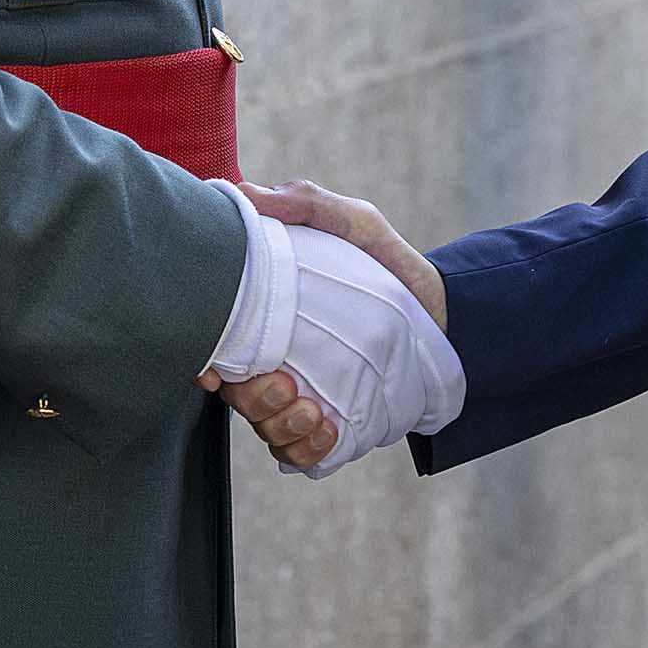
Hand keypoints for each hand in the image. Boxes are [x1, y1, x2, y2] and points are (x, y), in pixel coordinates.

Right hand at [202, 186, 462, 478]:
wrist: (445, 314)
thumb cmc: (390, 263)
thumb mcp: (356, 223)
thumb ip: (306, 204)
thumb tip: (245, 194)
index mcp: (266, 314)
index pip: (214, 343)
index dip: (203, 361)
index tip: (215, 373)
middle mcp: (273, 356)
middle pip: (233, 393)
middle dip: (254, 400)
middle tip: (291, 387)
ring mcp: (299, 392)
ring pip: (261, 427)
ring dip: (282, 427)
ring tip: (318, 412)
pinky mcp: (327, 421)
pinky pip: (296, 453)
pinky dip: (307, 449)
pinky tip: (331, 430)